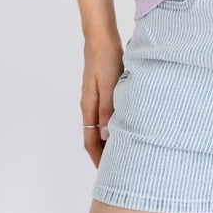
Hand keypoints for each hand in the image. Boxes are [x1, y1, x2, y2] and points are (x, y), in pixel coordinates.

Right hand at [80, 35, 124, 166]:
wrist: (102, 38)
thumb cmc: (106, 59)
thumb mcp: (109, 85)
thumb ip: (108, 109)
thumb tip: (105, 136)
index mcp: (89, 107)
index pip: (90, 141)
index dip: (98, 159)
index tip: (107, 174)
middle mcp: (89, 106)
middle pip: (93, 138)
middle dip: (102, 155)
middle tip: (116, 170)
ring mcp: (95, 99)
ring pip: (99, 128)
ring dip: (107, 142)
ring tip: (122, 154)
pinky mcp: (102, 92)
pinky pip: (104, 116)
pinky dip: (111, 127)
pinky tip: (123, 128)